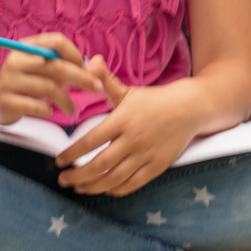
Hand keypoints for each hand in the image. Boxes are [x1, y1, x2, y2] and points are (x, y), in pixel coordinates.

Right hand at [0, 33, 103, 122]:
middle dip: (82, 78)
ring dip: (66, 100)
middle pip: (56, 66)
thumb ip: (71, 65)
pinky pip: (36, 106)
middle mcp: (16, 60)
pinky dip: (48, 110)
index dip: (76, 55)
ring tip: (72, 109)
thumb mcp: (46, 70)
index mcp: (27, 46)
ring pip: (49, 87)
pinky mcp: (5, 100)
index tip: (87, 69)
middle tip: (98, 89)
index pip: (57, 41)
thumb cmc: (28, 83)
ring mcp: (8, 80)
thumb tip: (98, 63)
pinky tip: (49, 111)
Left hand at [54, 57, 199, 195]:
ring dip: (93, 186)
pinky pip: (133, 183)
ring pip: (114, 178)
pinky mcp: (158, 165)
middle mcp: (133, 139)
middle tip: (64, 179)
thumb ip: (106, 80)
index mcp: (123, 120)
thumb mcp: (129, 91)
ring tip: (80, 188)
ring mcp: (146, 154)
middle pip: (99, 165)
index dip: (71, 153)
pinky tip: (106, 189)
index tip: (59, 160)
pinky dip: (116, 189)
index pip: (90, 141)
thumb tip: (89, 61)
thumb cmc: (156, 100)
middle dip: (77, 176)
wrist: (191, 107)